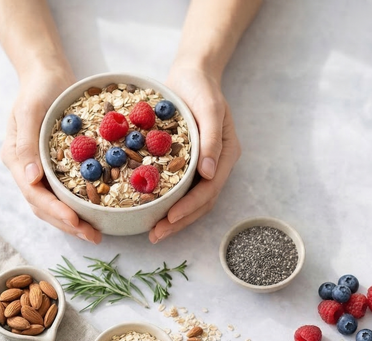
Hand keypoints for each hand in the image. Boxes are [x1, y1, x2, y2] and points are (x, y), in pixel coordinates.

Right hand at [1, 70, 102, 242]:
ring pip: (57, 203)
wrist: (48, 75)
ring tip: (97, 234)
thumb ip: (26, 144)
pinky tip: (102, 212)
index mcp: (16, 160)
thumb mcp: (29, 111)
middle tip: (94, 237)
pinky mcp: (60, 166)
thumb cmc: (37, 89)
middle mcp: (28, 169)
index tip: (76, 220)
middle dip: (69, 224)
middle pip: (46, 207)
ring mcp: (44, 169)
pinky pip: (70, 190)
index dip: (55, 211)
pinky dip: (83, 204)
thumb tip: (30, 177)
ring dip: (76, 221)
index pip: (34, 194)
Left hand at [150, 65, 241, 242]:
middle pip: (200, 202)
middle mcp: (214, 165)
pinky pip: (175, 185)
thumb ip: (210, 140)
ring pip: (188, 199)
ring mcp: (200, 165)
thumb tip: (208, 173)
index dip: (190, 207)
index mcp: (225, 156)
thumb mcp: (210, 109)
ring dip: (172, 217)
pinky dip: (163, 199)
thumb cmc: (203, 89)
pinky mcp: (184, 161)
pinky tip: (146, 207)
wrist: (192, 74)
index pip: (209, 190)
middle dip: (179, 221)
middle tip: (156, 235)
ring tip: (152, 231)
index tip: (169, 218)